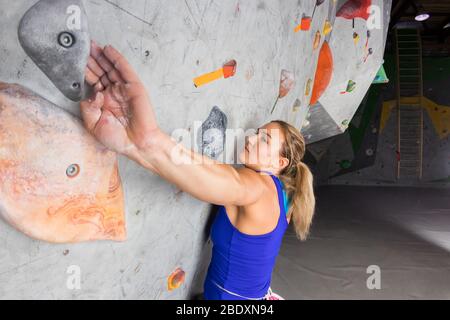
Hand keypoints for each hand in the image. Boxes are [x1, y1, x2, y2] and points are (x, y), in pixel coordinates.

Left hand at [81, 41, 158, 159]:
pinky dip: (117, 59)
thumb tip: (91, 93)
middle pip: (101, 72)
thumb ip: (87, 108)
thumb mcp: (93, 125)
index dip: (85, 71)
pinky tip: (109, 50)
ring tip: (93, 45)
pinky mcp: (134, 87)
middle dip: (92, 60)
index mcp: (103, 102)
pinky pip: (124, 70)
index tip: (76, 60)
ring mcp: (123, 89)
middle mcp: (113, 93)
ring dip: (102, 56)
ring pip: (111, 68)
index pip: (93, 82)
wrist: (136, 144)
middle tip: (83, 48)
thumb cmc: (118, 139)